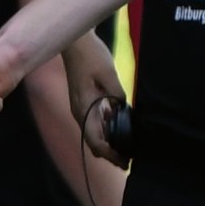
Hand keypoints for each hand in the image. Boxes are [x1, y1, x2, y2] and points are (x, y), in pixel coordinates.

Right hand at [63, 31, 128, 166]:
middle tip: (128, 160)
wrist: (76, 42)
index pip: (96, 142)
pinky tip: (118, 128)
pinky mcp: (82, 101)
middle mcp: (79, 112)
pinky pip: (93, 123)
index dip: (111, 155)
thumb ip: (117, 95)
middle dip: (110, 154)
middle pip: (93, 142)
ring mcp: (79, 107)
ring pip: (93, 134)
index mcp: (84, 109)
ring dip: (108, 143)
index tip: (125, 162)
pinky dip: (104, 130)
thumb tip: (123, 110)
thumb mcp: (109, 75)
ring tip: (126, 148)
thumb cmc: (91, 56)